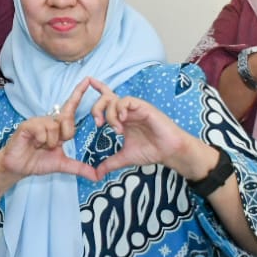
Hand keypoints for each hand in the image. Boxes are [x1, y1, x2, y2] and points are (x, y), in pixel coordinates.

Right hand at [0, 77, 97, 190]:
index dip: (79, 94)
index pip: (71, 108)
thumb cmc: (37, 162)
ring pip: (55, 127)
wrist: (18, 168)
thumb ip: (80, 168)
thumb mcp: (62, 165)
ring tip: (41, 147)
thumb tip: (97, 176)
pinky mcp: (27, 125)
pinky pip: (43, 129)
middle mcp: (49, 121)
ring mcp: (38, 122)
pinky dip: (42, 140)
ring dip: (51, 142)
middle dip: (65, 135)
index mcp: (58, 127)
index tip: (88, 80)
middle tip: (54, 146)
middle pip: (68, 120)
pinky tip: (34, 144)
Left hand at [82, 77, 211, 180]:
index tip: (87, 82)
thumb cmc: (150, 151)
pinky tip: (123, 121)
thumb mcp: (125, 157)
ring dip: (110, 114)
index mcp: (121, 119)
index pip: (107, 100)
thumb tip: (96, 175)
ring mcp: (135, 109)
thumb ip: (110, 163)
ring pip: (114, 100)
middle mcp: (126, 111)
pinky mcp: (143, 107)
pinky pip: (127, 101)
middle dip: (97, 108)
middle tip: (98, 124)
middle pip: (106, 99)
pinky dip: (121, 109)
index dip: (98, 89)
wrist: (169, 152)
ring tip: (116, 130)